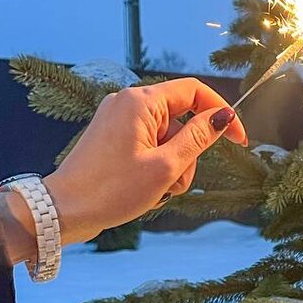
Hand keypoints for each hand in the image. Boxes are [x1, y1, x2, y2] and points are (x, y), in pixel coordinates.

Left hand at [0, 78, 247, 251]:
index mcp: (141, 101)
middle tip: (174, 181)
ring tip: (157, 189)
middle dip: (188, 153)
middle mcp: (128, 102)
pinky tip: (145, 187)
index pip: (195, 92)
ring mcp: (118, 119)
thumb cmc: (112, 190)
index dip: (221, 113)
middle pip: (181, 119)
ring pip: (167, 137)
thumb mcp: (165, 166)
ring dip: (173, 165)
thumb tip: (222, 116)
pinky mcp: (112, 137)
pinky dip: (156, 166)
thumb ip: (197, 138)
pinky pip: (149, 145)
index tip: (238, 141)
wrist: (64, 211)